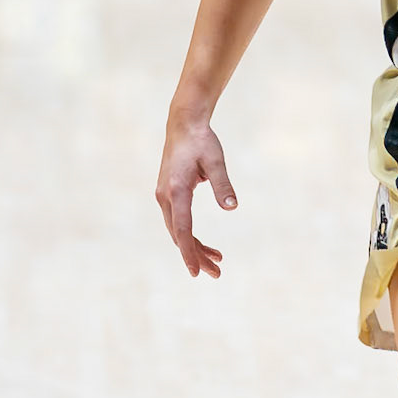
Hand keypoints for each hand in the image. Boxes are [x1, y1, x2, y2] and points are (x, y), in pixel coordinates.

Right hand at [156, 118, 236, 276]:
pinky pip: (178, 221)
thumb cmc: (201, 140)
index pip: (182, 230)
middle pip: (179, 235)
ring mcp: (165, 196)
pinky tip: (206, 244)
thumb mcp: (216, 160)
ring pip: (177, 230)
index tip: (195, 272)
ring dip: (194, 247)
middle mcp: (166, 196)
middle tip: (217, 273)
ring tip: (217, 261)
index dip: (189, 252)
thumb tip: (232, 207)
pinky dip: (190, 234)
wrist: (184, 124)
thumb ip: (223, 184)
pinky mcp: (169, 194)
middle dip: (196, 256)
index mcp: (176, 190)